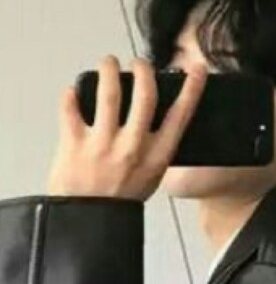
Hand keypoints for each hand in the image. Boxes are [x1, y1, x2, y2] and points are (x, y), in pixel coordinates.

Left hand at [46, 55, 207, 201]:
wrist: (90, 220)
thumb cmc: (121, 199)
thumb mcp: (151, 175)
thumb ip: (155, 148)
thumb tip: (154, 115)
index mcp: (157, 156)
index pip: (180, 116)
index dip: (192, 89)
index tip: (197, 69)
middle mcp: (133, 147)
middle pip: (145, 95)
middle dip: (143, 70)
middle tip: (138, 63)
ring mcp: (103, 144)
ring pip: (108, 93)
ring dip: (108, 69)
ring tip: (107, 63)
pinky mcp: (74, 143)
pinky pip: (71, 107)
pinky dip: (71, 94)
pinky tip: (74, 91)